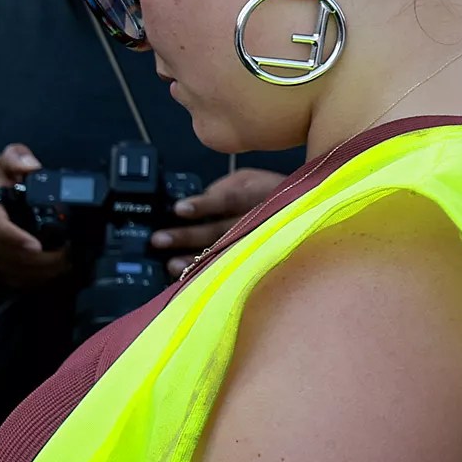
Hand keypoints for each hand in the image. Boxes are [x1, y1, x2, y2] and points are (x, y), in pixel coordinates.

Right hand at [0, 144, 71, 287]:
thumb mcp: (3, 165)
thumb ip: (15, 158)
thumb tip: (31, 166)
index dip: (14, 238)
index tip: (35, 245)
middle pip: (15, 256)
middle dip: (45, 258)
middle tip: (71, 251)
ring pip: (20, 273)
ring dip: (47, 271)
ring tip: (71, 260)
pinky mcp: (3, 271)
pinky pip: (23, 282)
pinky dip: (43, 279)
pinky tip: (60, 269)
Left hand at [151, 163, 281, 274]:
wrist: (302, 211)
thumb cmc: (261, 194)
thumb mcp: (246, 182)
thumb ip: (219, 193)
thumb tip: (182, 208)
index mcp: (256, 192)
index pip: (227, 199)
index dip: (203, 204)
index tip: (179, 209)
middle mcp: (261, 219)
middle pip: (223, 229)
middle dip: (189, 236)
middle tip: (159, 239)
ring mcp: (262, 242)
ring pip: (228, 252)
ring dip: (197, 259)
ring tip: (171, 264)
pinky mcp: (262, 258)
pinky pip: (234, 268)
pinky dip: (210, 274)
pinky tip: (188, 279)